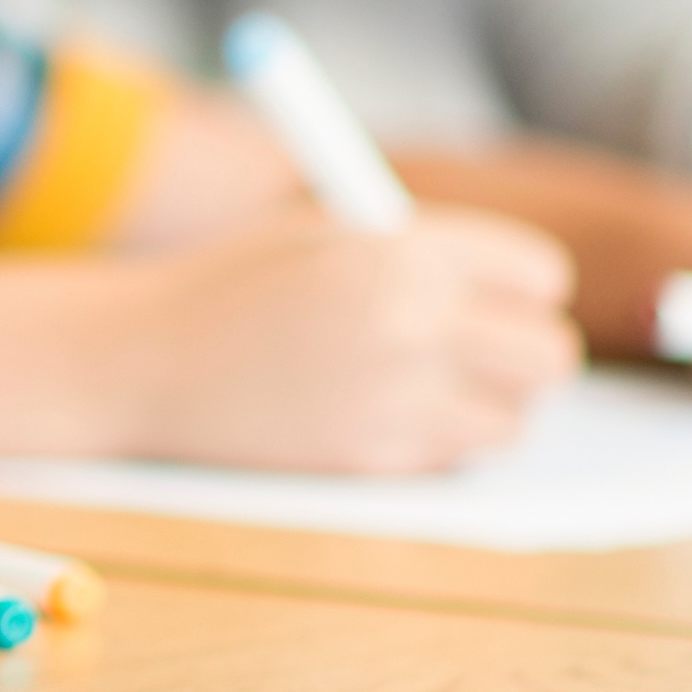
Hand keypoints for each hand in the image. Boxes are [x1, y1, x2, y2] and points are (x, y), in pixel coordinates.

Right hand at [119, 210, 578, 472]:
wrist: (143, 359)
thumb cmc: (233, 285)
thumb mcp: (327, 233)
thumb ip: (420, 251)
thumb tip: (520, 290)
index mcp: (403, 250)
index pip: (538, 274)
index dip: (522, 286)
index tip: (498, 295)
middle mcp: (410, 323)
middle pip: (549, 354)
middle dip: (523, 352)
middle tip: (483, 350)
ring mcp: (395, 398)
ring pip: (516, 418)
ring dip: (487, 404)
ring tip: (429, 383)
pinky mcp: (373, 457)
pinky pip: (458, 457)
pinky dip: (440, 442)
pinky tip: (386, 413)